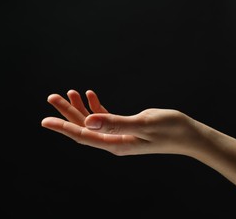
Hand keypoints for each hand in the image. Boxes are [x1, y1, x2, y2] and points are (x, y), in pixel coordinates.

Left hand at [41, 89, 206, 156]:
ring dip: (80, 108)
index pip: (83, 135)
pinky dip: (96, 106)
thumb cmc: (171, 129)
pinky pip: (104, 118)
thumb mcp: (143, 124)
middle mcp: (113, 142)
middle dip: (66, 113)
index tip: (45, 120)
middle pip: (84, 127)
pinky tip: (90, 95)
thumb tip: (89, 122)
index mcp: (115, 144)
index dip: (63, 127)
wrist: (190, 136)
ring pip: (92, 122)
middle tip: (52, 97)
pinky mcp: (125, 128)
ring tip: (69, 92)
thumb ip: (115, 123)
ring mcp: (118, 135)